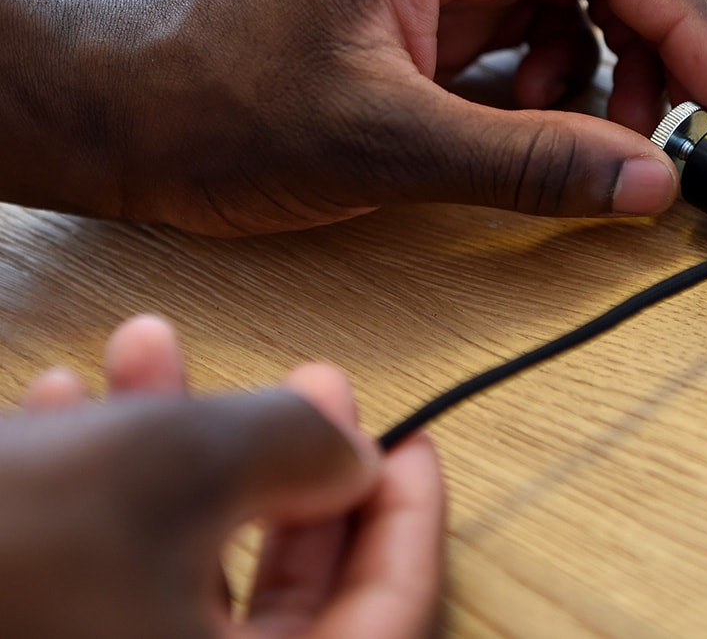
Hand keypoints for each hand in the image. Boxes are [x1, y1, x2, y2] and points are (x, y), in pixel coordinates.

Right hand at [0, 316, 444, 638]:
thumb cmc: (3, 540)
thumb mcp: (180, 460)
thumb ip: (303, 450)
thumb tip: (354, 458)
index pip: (388, 622)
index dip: (410, 522)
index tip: (413, 439)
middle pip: (290, 599)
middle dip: (291, 467)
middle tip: (306, 380)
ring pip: (179, 574)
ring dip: (175, 452)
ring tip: (152, 347)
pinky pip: (100, 586)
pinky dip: (97, 496)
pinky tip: (59, 403)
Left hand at [2, 0, 706, 234]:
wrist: (111, 112)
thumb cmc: (211, 105)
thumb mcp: (382, 144)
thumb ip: (528, 162)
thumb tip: (647, 178)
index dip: (690, 24)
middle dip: (650, 54)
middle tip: (658, 141)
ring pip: (570, 1)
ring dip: (597, 76)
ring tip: (574, 143)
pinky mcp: (420, 1)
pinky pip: (523, 31)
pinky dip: (546, 85)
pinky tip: (517, 127)